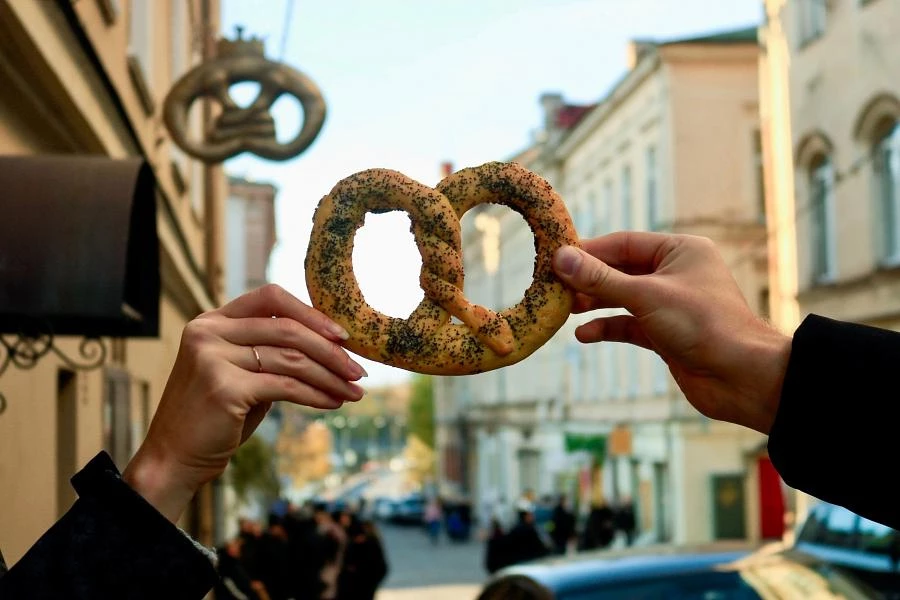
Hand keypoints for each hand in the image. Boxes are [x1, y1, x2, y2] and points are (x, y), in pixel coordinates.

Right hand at [123, 284, 365, 521]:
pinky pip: (285, 386)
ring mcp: (212, 357)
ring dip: (330, 376)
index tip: (342, 335)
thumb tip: (331, 345)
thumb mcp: (241, 374)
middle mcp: (209, 332)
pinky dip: (316, 394)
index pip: (270, 298)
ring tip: (353, 392)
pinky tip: (332, 403)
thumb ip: (271, 352)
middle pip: (287, 329)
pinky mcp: (224, 387)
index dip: (310, 313)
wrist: (174, 459)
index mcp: (213, 321)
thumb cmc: (216, 417)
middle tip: (358, 371)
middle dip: (331, 351)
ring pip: (291, 358)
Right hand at [552, 232, 791, 434]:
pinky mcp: (666, 335)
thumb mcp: (646, 296)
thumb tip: (561, 258)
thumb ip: (601, 279)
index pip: (624, 243)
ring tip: (564, 310)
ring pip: (622, 299)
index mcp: (680, 251)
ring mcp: (671, 305)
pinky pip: (629, 325)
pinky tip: (584, 335)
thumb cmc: (704, 325)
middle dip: (588, 280)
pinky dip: (607, 328)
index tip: (555, 257)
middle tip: (553, 287)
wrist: (741, 378)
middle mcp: (676, 274)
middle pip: (620, 270)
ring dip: (594, 304)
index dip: (589, 251)